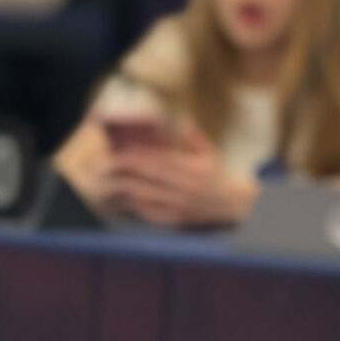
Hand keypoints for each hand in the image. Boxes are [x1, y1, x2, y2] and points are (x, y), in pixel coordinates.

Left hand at [102, 124, 254, 228]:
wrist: (230, 205)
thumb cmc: (216, 174)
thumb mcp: (210, 152)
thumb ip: (195, 137)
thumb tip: (183, 121)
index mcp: (193, 170)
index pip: (161, 161)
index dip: (139, 155)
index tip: (122, 150)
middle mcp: (185, 188)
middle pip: (149, 178)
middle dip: (127, 170)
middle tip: (108, 164)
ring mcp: (179, 206)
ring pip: (146, 197)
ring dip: (126, 189)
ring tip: (110, 180)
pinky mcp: (175, 219)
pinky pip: (150, 213)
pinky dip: (135, 205)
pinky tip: (123, 197)